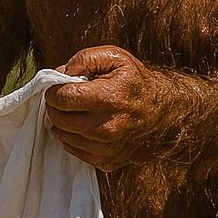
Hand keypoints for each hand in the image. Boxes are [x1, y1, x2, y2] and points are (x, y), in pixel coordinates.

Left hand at [45, 46, 162, 171]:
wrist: (163, 111)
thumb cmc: (134, 80)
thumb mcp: (114, 57)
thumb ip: (84, 59)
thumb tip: (61, 74)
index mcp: (110, 98)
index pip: (63, 98)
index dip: (53, 90)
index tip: (57, 86)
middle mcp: (108, 127)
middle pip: (60, 119)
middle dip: (55, 106)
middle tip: (63, 97)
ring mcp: (108, 147)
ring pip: (64, 136)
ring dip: (61, 122)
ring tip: (73, 110)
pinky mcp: (107, 161)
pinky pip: (74, 150)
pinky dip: (72, 137)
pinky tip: (81, 125)